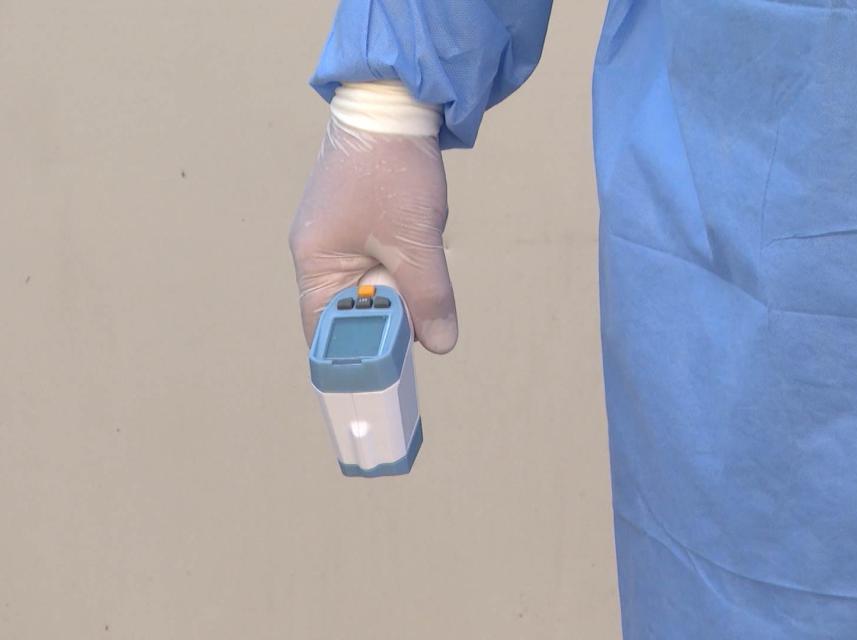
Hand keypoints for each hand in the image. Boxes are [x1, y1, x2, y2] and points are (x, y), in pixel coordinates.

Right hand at [289, 116, 457, 353]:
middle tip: (420, 329)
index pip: (324, 331)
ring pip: (369, 292)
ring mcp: (337, 241)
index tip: (388, 372)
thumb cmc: (392, 169)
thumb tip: (441, 344)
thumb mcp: (415, 240)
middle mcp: (319, 256)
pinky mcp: (358, 229)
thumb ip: (428, 294)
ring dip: (398, 296)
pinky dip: (400, 274)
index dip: (354, 356)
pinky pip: (378, 268)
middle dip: (386, 323)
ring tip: (420, 285)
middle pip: (350, 315)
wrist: (395, 105)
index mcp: (315, 261)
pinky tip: (417, 264)